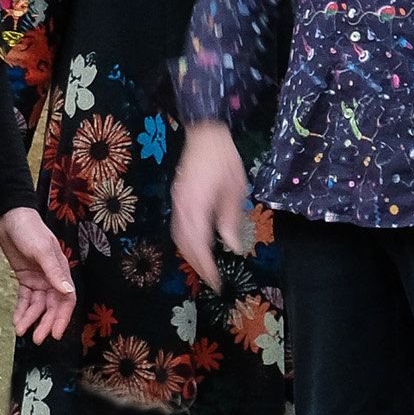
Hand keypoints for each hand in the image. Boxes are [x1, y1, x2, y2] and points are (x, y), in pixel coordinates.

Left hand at [0, 207, 76, 341]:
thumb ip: (53, 272)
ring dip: (31, 318)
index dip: (62, 318)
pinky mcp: (25, 277)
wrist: (9, 216)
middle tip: (36, 338)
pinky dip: (22, 309)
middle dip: (45, 323)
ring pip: (37, 305)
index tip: (56, 334)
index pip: (66, 300)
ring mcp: (38, 278)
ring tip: (21, 331)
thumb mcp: (42, 250)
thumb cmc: (30, 229)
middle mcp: (52, 277)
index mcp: (60, 271)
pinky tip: (17, 320)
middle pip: (51, 306)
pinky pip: (25, 298)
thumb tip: (67, 292)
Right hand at [170, 122, 256, 292]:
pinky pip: (178, 225)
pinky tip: (197, 244)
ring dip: (189, 252)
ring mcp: (178, 201)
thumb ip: (231, 218)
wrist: (205, 134)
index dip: (205, 264)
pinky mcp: (178, 197)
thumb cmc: (223, 159)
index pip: (198, 243)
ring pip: (178, 234)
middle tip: (210, 278)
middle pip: (184, 242)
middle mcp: (182, 206)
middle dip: (196, 262)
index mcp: (196, 205)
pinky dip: (186, 239)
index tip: (215, 281)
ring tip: (203, 265)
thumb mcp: (235, 189)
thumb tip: (231, 245)